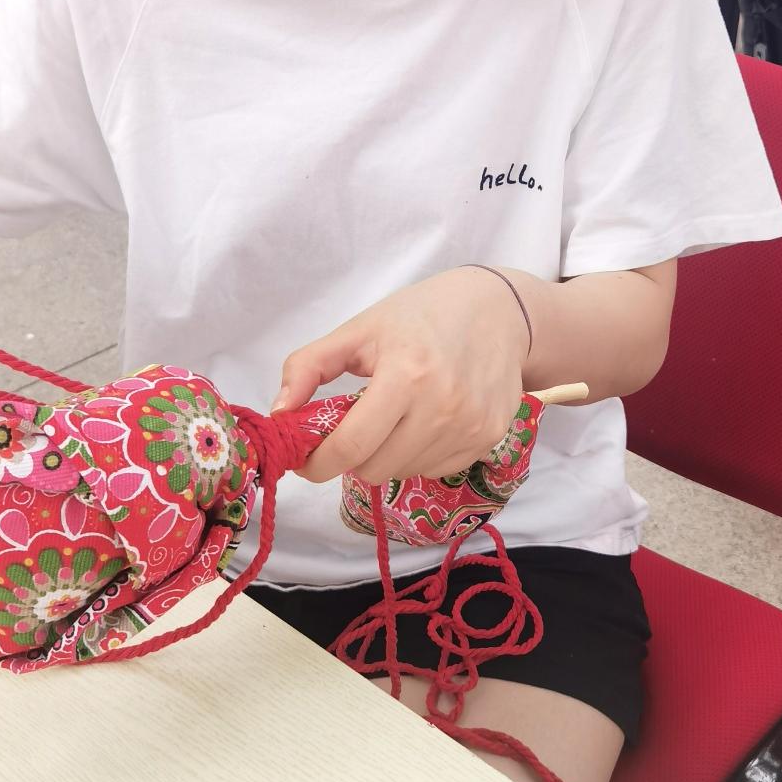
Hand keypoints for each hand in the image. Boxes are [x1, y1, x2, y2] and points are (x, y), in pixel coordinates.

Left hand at [279, 265, 533, 484]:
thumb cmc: (424, 314)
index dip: (318, 463)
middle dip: (354, 456)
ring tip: (397, 418)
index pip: (351, 447)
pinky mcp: (490, 436)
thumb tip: (279, 414)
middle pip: (375, 469)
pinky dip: (421, 454)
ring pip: (405, 472)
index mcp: (407, 375)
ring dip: (389, 455)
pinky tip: (428, 420)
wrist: (502, 309)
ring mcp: (472, 425)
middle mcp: (444, 407)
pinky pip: (437, 468)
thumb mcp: (360, 330)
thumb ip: (308, 367)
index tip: (306, 459)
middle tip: (357, 427)